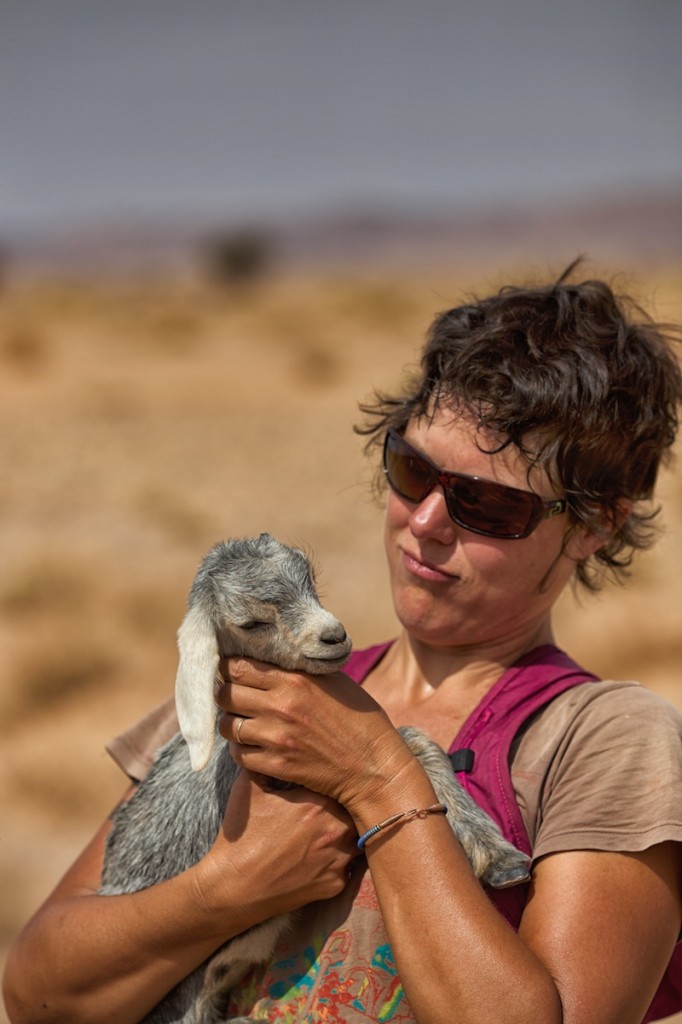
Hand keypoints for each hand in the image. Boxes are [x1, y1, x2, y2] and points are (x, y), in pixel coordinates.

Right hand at [196, 769, 357, 918]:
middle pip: (356, 810)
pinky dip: (341, 861)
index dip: (338, 782)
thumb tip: (272, 743)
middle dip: (348, 807)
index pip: (343, 784)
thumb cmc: (242, 836)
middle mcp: (335, 831)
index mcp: (318, 804)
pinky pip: (350, 868)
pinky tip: (324, 856)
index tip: (330, 783)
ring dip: (349, 833)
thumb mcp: (249, 788)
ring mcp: (338, 861)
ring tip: (332, 831)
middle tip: (334, 806)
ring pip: (358, 838)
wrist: (233, 887)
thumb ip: (267, 761)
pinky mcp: (336, 886)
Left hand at [215, 658, 416, 814]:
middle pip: (224, 694)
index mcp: (294, 680)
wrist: (374, 766)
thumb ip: (300, 668)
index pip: (238, 666)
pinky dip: (240, 749)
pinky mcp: (276, 765)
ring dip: (230, 722)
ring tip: (243, 721)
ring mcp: (276, 738)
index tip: (231, 671)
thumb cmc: (359, 718)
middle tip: (233, 697)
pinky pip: (238, 754)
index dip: (228, 668)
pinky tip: (253, 745)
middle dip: (224, 694)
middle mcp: (280, 706)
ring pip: (226, 726)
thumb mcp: (333, 681)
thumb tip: (271, 655)